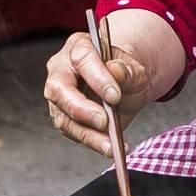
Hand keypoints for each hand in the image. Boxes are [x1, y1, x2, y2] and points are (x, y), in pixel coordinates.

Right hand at [44, 31, 151, 156]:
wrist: (125, 86)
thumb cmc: (126, 72)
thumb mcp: (135, 68)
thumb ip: (127, 70)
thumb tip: (116, 72)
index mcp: (79, 47)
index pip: (82, 59)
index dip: (97, 78)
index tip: (115, 96)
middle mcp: (62, 70)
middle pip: (60, 89)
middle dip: (81, 108)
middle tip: (104, 122)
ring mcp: (60, 96)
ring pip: (64, 117)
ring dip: (87, 134)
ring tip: (110, 146)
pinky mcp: (63, 117)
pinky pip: (72, 132)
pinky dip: (91, 142)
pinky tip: (110, 148)